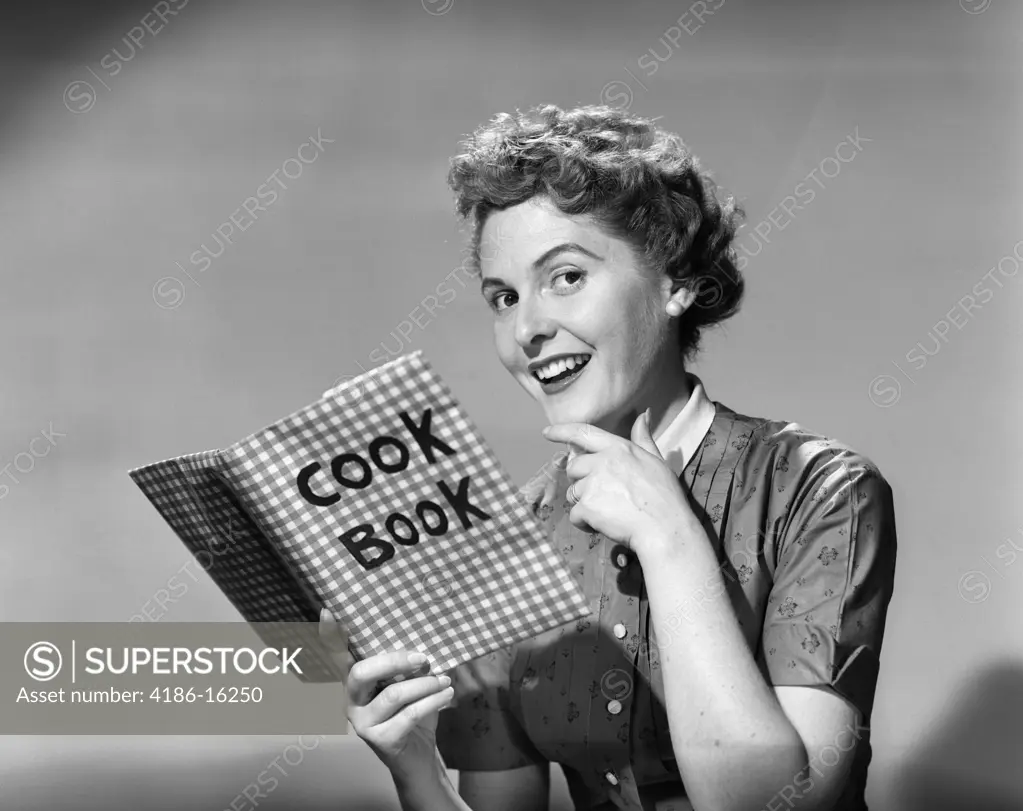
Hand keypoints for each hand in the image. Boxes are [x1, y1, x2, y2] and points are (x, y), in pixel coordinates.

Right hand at [319, 608, 453, 776]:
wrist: (418, 756)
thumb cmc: (412, 713)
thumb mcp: (408, 684)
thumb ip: (408, 664)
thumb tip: (427, 636)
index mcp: (355, 683)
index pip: (337, 657)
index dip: (330, 636)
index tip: (328, 611)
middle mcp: (351, 701)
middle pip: (361, 673)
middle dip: (395, 660)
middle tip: (424, 658)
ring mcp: (362, 723)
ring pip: (393, 694)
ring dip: (425, 684)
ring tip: (444, 680)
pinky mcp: (380, 740)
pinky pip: (409, 714)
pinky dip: (432, 701)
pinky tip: (446, 695)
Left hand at [542, 409, 696, 556]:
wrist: (664, 529)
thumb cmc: (665, 497)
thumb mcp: (656, 461)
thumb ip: (643, 439)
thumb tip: (642, 416)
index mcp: (618, 448)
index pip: (584, 433)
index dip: (562, 431)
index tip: (547, 432)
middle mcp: (602, 462)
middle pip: (574, 467)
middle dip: (581, 481)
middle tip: (603, 495)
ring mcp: (592, 484)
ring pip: (573, 493)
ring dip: (585, 504)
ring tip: (609, 511)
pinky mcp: (587, 507)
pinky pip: (575, 514)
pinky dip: (584, 523)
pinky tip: (604, 525)